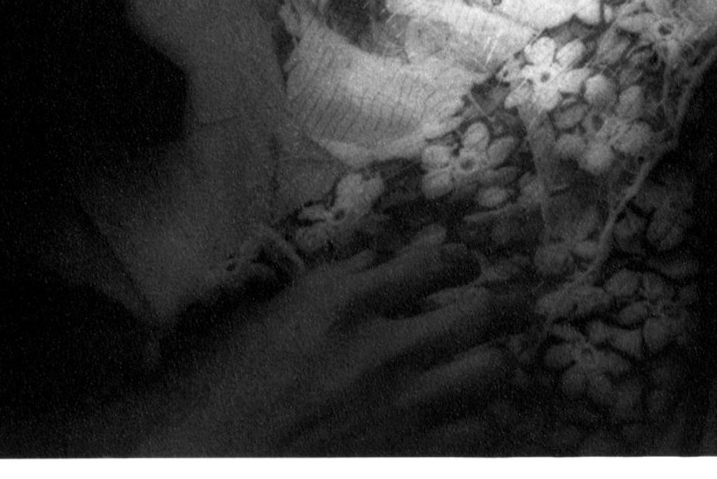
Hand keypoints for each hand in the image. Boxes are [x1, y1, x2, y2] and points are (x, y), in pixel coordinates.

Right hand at [142, 243, 526, 455]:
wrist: (203, 464)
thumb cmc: (227, 388)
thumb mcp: (274, 316)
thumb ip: (334, 282)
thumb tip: (381, 259)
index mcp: (346, 305)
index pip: (435, 262)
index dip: (462, 261)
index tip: (468, 267)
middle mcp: (385, 351)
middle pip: (481, 314)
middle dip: (505, 306)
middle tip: (513, 308)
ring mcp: (402, 411)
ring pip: (490, 375)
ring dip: (493, 369)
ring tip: (488, 368)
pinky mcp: (409, 462)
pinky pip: (475, 437)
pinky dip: (477, 425)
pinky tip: (468, 422)